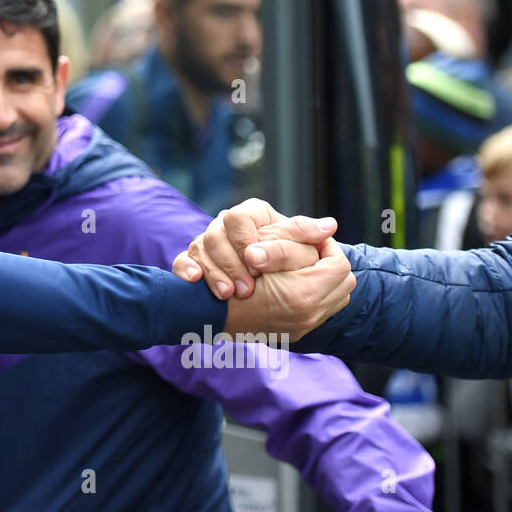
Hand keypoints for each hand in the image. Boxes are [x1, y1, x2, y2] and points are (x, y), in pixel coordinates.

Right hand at [172, 198, 338, 299]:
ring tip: (228, 295)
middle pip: (214, 235)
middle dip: (231, 264)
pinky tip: (195, 281)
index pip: (238, 219)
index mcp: (248, 216)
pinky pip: (181, 262)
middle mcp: (223, 226)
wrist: (258, 293)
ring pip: (198, 248)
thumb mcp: (294, 245)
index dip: (247, 242)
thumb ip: (305, 234)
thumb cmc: (280, 263)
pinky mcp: (191, 262)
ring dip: (214, 273)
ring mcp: (204, 245)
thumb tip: (330, 226)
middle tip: (246, 289)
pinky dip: (186, 270)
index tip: (258, 263)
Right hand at [222, 235, 355, 340]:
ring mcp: (302, 327)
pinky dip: (316, 296)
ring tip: (306, 271)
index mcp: (304, 294)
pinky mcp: (294, 333)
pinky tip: (300, 288)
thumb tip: (330, 225)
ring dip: (325, 281)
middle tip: (310, 254)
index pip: (339, 263)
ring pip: (337, 296)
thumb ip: (296, 236)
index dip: (325, 246)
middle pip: (343, 282)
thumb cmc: (231, 277)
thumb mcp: (262, 249)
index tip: (310, 240)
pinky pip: (323, 310)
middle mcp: (307, 315)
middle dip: (328, 264)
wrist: (208, 315)